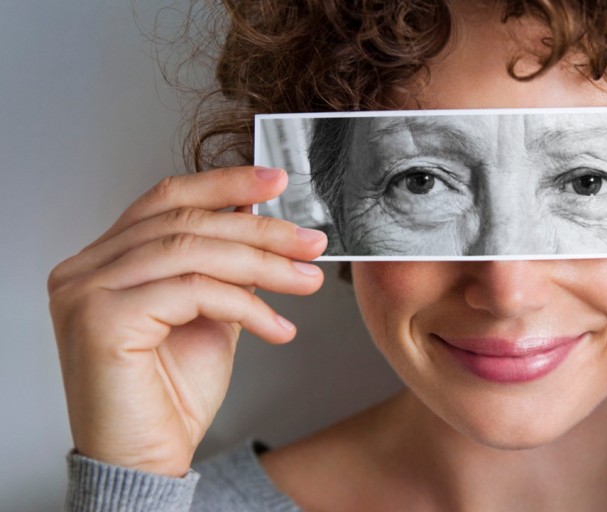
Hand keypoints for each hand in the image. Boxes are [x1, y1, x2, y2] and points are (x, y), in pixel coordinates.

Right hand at [48, 167, 326, 475]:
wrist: (148, 458)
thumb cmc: (171, 393)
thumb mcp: (209, 313)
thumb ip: (224, 267)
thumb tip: (260, 219)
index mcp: (105, 260)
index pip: (167, 200)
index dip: (225, 183)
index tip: (278, 181)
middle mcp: (84, 270)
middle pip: (186, 223)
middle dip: (260, 230)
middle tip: (311, 242)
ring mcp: (86, 292)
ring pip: (193, 253)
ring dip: (264, 265)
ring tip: (307, 281)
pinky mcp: (102, 320)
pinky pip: (192, 291)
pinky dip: (246, 305)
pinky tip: (278, 328)